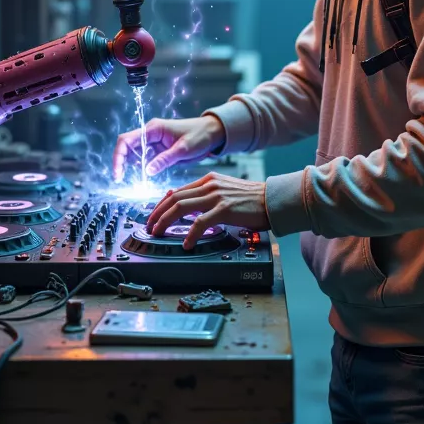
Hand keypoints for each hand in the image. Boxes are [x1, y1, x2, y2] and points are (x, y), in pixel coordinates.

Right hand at [112, 113, 225, 180]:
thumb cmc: (200, 135)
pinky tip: (142, 178)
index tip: (118, 172)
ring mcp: (154, 144)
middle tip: (120, 180)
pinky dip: (141, 170)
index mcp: (153, 129)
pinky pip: (145, 161)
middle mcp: (150, 135)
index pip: (126, 140)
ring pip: (134, 156)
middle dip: (121, 163)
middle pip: (127, 148)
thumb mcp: (183, 148)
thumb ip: (165, 159)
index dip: (119, 156)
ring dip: (130, 167)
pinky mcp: (159, 152)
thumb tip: (147, 171)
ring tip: (130, 181)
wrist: (213, 134)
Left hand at [146, 172, 270, 248]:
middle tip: (150, 226)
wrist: (273, 198)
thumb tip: (191, 208)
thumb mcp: (226, 190)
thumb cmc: (253, 199)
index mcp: (208, 180)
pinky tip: (187, 244)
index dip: (161, 204)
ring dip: (165, 221)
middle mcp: (209, 185)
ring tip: (158, 233)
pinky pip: (200, 223)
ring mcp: (216, 196)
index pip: (177, 191)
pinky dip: (190, 234)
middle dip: (157, 213)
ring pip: (181, 207)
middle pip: (174, 198)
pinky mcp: (225, 209)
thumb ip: (208, 196)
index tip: (153, 215)